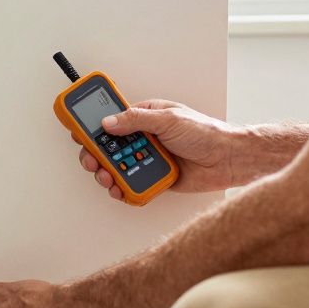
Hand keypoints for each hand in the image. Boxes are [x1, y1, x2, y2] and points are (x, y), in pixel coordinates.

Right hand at [76, 99, 245, 198]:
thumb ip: (135, 120)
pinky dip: (123, 189)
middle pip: (109, 147)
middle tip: (92, 161)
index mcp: (146, 117)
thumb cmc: (206, 133)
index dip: (93, 126)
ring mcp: (149, 158)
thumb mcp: (168, 119)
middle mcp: (144, 138)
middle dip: (96, 155)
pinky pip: (132, 184)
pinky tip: (120, 190)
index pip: (112, 119)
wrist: (229, 160)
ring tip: (108, 177)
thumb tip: (108, 122)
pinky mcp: (155, 178)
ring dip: (108, 174)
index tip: (79, 132)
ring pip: (118, 167)